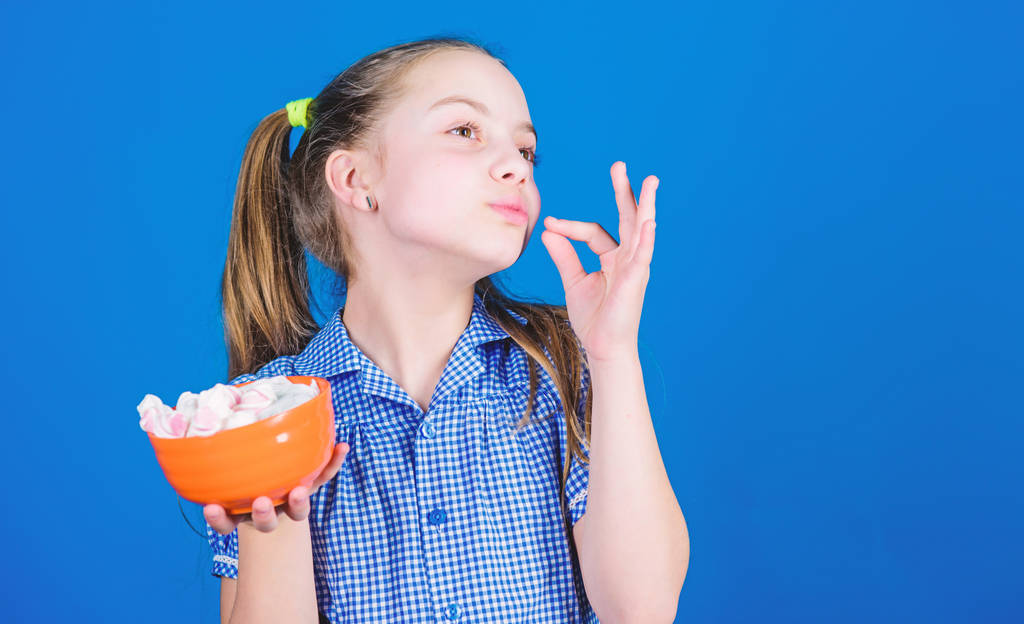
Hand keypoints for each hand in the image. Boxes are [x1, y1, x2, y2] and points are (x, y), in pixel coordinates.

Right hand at [203, 442, 349, 533]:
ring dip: (300, 502)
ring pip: (297, 510)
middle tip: (261, 503)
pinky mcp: (311, 484)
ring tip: (300, 491)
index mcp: (241, 510)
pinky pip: (323, 475)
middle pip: (266, 522)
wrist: (275, 476)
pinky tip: (342, 446)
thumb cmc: (245, 471)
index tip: (212, 508)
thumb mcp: (229, 468)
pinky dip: (333, 462)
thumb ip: (215, 455)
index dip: (219, 518)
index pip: (226, 521)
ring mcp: (291, 500)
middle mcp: (268, 510)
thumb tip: (185, 426)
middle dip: (263, 515)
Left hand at [540, 161, 656, 362]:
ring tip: (650, 181)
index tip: (550, 224)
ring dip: (645, 205)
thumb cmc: (593, 318)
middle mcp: (627, 258)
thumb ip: (564, 255)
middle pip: (627, 218)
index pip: (593, 231)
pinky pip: (642, 255)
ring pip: (641, 229)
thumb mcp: (573, 280)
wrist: (603, 347)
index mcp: (613, 257)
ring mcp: (635, 267)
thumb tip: (549, 230)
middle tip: (619, 165)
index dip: (570, 226)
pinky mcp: (636, 280)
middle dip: (624, 192)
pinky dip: (645, 238)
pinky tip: (648, 222)